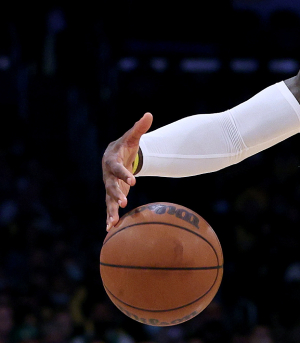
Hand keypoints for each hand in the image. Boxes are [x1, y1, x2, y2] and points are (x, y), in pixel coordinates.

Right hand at [102, 113, 150, 230]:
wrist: (115, 155)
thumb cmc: (126, 146)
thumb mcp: (132, 137)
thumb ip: (139, 128)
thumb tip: (149, 114)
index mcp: (111, 161)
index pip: (117, 168)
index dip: (124, 174)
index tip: (133, 180)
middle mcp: (107, 175)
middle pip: (110, 185)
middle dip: (116, 194)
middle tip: (124, 201)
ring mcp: (108, 185)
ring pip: (108, 199)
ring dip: (110, 210)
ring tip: (112, 222)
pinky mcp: (112, 194)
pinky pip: (109, 206)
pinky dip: (110, 217)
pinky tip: (110, 229)